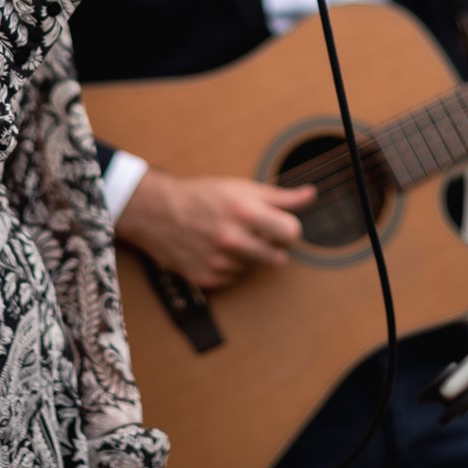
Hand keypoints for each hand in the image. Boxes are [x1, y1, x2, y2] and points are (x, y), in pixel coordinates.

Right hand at [114, 168, 317, 291]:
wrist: (156, 211)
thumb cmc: (201, 195)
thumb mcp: (241, 188)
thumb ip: (280, 196)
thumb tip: (311, 195)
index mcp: (244, 211)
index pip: (291, 232)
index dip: (288, 229)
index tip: (279, 226)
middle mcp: (232, 239)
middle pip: (278, 257)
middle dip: (272, 246)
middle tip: (256, 233)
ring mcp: (219, 262)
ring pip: (255, 268)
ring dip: (249, 257)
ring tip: (230, 238)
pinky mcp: (206, 279)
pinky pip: (234, 278)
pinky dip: (230, 267)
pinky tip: (216, 250)